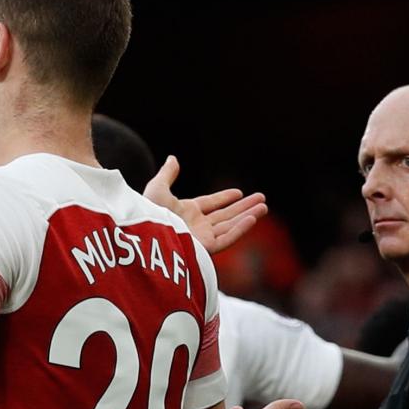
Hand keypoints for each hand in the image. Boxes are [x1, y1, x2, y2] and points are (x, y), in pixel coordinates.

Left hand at [144, 155, 267, 254]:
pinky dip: (240, 229)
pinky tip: (253, 218)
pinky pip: (227, 239)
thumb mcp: (157, 189)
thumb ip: (167, 174)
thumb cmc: (147, 213)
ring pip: (230, 226)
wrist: (144, 236)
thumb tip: (173, 158)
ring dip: (248, 216)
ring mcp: (201, 238)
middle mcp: (196, 226)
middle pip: (225, 216)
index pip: (209, 204)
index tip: (239, 192)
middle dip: (244, 207)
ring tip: (264, 207)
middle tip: (262, 199)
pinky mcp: (205, 249)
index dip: (224, 198)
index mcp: (185, 213)